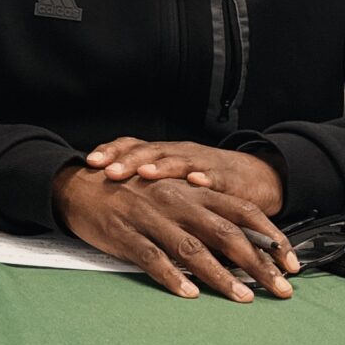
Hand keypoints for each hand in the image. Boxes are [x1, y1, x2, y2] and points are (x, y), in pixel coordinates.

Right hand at [51, 165, 297, 301]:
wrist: (80, 186)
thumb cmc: (132, 194)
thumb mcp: (172, 195)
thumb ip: (204, 215)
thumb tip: (243, 247)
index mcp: (192, 191)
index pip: (242, 212)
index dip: (270, 237)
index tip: (291, 264)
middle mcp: (177, 201)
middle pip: (225, 234)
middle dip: (258, 264)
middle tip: (280, 289)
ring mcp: (150, 218)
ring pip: (192, 248)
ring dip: (221, 275)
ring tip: (243, 298)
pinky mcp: (125, 234)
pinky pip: (152, 258)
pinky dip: (172, 276)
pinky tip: (189, 293)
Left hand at [84, 137, 283, 213]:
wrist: (255, 177)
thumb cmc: (204, 180)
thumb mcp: (172, 181)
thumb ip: (145, 187)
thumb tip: (106, 198)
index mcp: (163, 154)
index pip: (133, 146)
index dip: (111, 152)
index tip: (89, 162)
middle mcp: (180, 154)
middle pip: (150, 152)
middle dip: (128, 160)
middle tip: (108, 170)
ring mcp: (204, 164)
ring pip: (180, 161)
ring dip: (161, 166)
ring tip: (144, 173)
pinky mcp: (229, 180)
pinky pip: (217, 178)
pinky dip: (206, 179)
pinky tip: (195, 182)